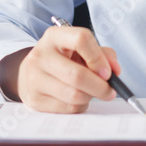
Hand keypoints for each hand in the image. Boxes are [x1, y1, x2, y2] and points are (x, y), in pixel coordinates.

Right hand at [2, 26, 121, 112]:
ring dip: (90, 97)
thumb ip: (103, 54)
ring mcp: (35, 79)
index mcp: (54, 36)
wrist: (30, 73)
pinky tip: (78, 99)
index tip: (108, 72)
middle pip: (77, 75)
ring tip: (92, 92)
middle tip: (110, 91)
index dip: (99, 58)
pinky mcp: (35, 100)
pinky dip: (80, 106)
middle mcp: (41, 55)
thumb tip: (115, 71)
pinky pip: (68, 108)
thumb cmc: (63, 59)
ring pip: (74, 95)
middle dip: (100, 87)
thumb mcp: (80, 49)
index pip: (81, 40)